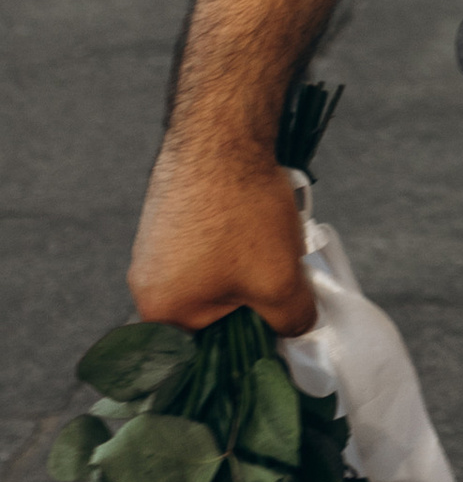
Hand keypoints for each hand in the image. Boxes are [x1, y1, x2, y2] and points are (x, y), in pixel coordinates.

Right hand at [129, 134, 313, 335]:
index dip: (245, 341)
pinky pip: (206, 240)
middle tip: (280, 269)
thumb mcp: (279, 282)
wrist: (222, 130)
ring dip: (246, 261)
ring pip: (212, 272)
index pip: (204, 350)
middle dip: (249, 295)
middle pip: (209, 309)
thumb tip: (297, 329)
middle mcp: (145, 280)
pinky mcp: (167, 211)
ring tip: (273, 233)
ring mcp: (153, 242)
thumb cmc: (241, 212)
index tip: (274, 324)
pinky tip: (259, 211)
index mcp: (160, 311)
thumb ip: (291, 320)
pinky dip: (236, 233)